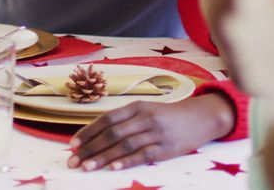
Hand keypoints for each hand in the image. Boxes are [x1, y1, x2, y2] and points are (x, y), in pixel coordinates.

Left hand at [67, 94, 233, 171]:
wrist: (200, 117)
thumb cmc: (168, 116)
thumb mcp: (146, 111)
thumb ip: (124, 121)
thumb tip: (96, 135)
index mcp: (137, 107)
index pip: (107, 119)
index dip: (88, 132)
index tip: (73, 145)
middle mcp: (144, 118)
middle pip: (112, 133)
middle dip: (90, 148)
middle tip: (74, 161)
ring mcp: (155, 133)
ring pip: (124, 145)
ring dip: (103, 157)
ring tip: (87, 167)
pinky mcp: (166, 148)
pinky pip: (143, 155)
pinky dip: (127, 161)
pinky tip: (113, 167)